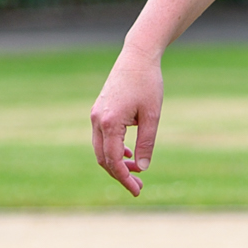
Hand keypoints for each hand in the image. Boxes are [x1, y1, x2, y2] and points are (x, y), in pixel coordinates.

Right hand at [89, 46, 163, 195]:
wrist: (137, 57)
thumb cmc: (148, 84)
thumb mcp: (152, 116)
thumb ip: (147, 143)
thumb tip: (143, 168)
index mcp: (110, 123)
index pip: (113, 160)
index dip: (124, 179)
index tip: (137, 190)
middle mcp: (98, 120)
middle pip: (103, 159)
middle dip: (120, 175)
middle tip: (139, 186)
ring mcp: (96, 116)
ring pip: (101, 150)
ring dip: (116, 163)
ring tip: (137, 172)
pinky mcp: (99, 111)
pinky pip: (102, 138)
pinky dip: (113, 150)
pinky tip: (130, 155)